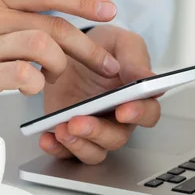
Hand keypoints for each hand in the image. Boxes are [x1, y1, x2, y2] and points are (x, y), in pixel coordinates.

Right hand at [0, 0, 121, 112]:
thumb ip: (14, 11)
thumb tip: (56, 19)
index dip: (83, 0)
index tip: (109, 11)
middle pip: (53, 26)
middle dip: (87, 49)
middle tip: (105, 66)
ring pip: (42, 47)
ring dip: (60, 66)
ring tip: (56, 77)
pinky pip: (22, 76)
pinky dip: (36, 84)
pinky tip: (32, 88)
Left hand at [39, 25, 160, 164]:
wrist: (68, 47)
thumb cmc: (101, 47)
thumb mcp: (120, 42)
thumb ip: (134, 58)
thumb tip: (147, 78)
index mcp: (136, 97)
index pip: (148, 113)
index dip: (138, 114)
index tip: (123, 110)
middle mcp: (117, 118)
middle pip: (117, 137)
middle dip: (98, 133)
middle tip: (79, 122)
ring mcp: (93, 127)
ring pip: (94, 151)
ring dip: (78, 145)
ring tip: (61, 130)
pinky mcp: (70, 132)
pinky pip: (66, 151)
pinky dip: (56, 149)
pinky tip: (47, 139)